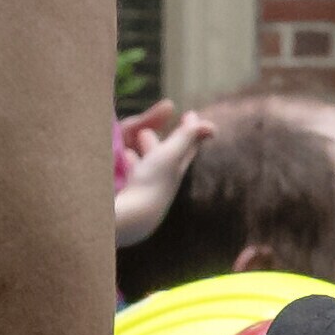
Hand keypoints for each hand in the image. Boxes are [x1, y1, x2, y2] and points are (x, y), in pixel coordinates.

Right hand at [107, 102, 209, 250]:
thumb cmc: (151, 183)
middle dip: (164, 141)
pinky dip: (130, 164)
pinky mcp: (133, 196)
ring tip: (137, 142)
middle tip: (157, 128)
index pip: (186, 146)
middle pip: (168, 155)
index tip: (190, 115)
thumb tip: (212, 128)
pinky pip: (133, 176)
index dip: (190, 130)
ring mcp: (149, 189)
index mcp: (175, 168)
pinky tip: (122, 161)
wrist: (132, 220)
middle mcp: (165, 180)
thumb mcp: (169, 155)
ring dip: (145, 151)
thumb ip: (187, 137)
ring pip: (150, 165)